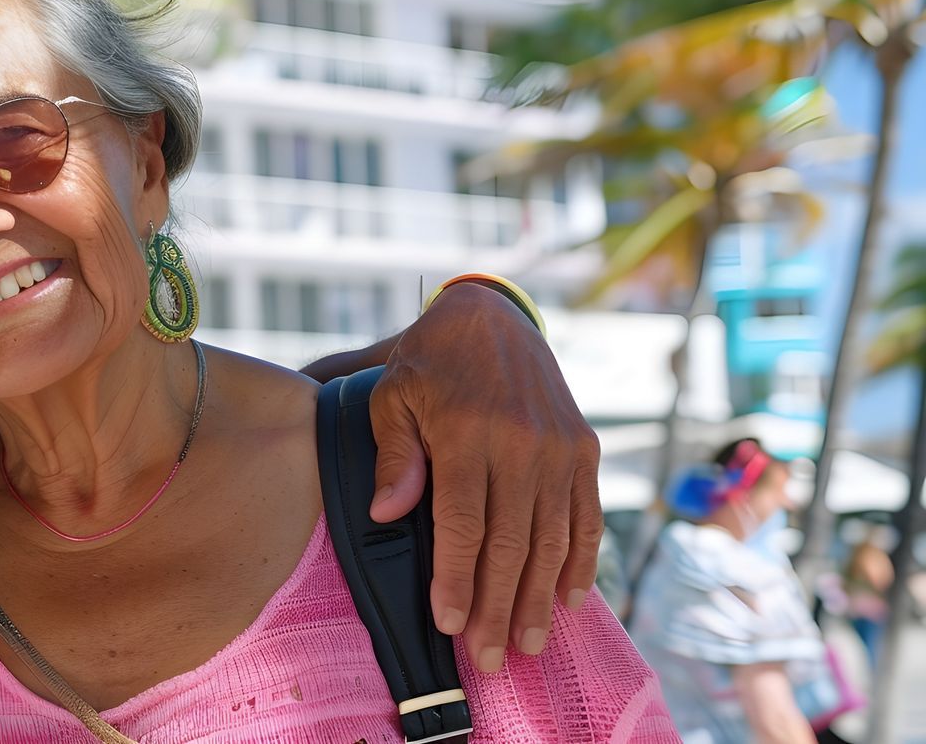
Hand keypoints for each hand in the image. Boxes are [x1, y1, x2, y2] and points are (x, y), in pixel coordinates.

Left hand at [368, 281, 600, 671]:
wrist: (490, 316)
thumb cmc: (428, 364)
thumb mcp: (393, 398)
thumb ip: (395, 457)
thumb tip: (387, 515)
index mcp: (468, 431)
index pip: (463, 523)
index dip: (457, 580)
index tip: (450, 625)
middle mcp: (521, 442)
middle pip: (511, 543)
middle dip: (499, 606)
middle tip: (491, 658)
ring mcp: (560, 446)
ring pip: (553, 538)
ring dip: (540, 597)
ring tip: (527, 643)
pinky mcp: (585, 448)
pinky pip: (587, 515)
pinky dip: (581, 561)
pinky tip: (568, 599)